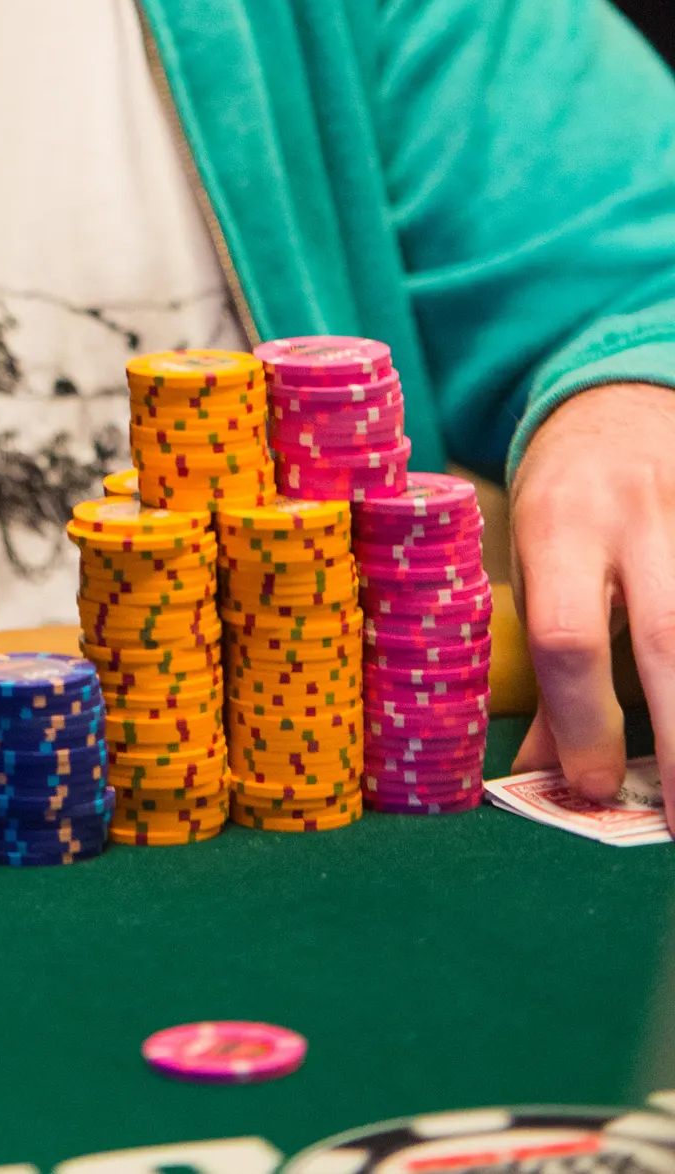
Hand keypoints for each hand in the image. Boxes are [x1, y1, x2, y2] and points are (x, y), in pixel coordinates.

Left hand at [509, 379, 674, 826]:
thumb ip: (548, 668)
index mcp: (558, 524)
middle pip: (668, 640)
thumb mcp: (534, 564)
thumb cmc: (567, 502)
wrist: (618, 407)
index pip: (568, 636)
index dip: (584, 723)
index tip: (593, 789)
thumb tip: (545, 777)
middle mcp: (634, 514)